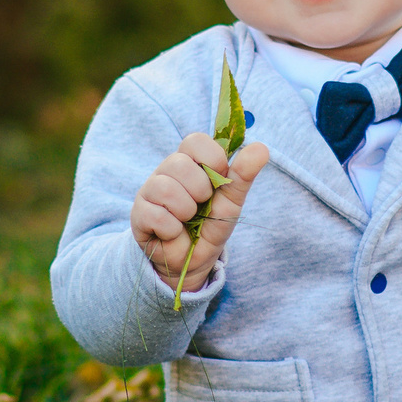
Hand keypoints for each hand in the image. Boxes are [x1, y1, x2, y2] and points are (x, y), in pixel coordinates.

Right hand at [134, 132, 271, 294]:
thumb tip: (261, 148)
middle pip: (179, 164)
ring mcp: (149, 190)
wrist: (193, 261)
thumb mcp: (231, 200)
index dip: (212, 159)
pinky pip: (157, 215)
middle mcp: (166, 171)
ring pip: (166, 189)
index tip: (219, 180)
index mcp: (190, 161)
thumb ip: (243, 174)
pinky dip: (173, 230)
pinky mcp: (139, 214)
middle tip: (200, 206)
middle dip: (200, 191)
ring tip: (187, 220)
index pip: (195, 141)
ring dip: (186, 212)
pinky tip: (174, 233)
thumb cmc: (210, 225)